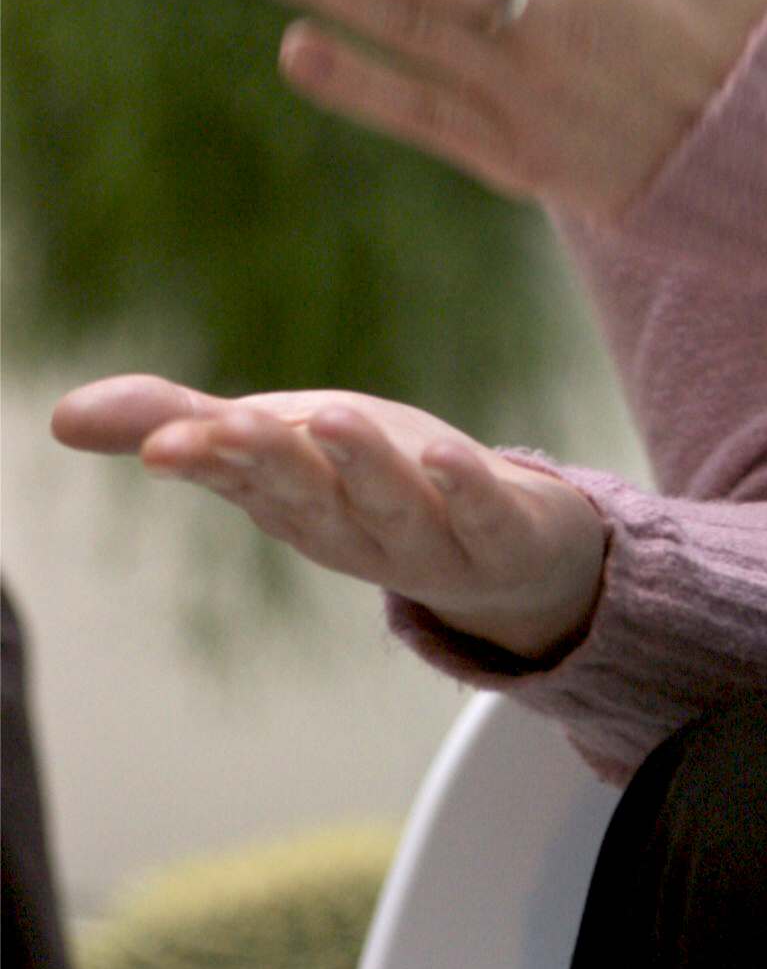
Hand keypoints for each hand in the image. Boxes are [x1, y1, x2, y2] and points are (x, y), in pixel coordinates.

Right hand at [50, 376, 607, 658]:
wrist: (505, 554)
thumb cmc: (373, 486)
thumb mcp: (280, 444)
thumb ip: (182, 422)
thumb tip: (60, 414)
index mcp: (293, 502)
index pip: (241, 473)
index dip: (205, 453)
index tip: (164, 439)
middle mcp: (351, 526)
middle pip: (305, 491)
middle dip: (269, 458)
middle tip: (231, 425)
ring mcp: (425, 536)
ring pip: (388, 501)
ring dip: (361, 463)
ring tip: (334, 417)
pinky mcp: (497, 531)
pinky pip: (481, 512)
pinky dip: (463, 484)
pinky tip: (443, 452)